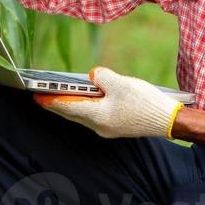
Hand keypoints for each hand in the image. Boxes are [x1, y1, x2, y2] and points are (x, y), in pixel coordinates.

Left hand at [34, 66, 183, 139]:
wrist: (167, 120)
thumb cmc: (145, 103)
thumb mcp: (122, 83)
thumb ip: (102, 77)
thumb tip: (93, 75)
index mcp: (97, 115)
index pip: (68, 107)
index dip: (51, 101)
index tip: (36, 96)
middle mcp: (99, 126)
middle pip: (72, 113)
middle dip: (57, 104)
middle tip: (42, 96)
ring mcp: (107, 128)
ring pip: (83, 115)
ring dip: (72, 105)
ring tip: (61, 95)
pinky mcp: (115, 126)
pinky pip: (94, 115)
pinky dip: (86, 107)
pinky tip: (86, 98)